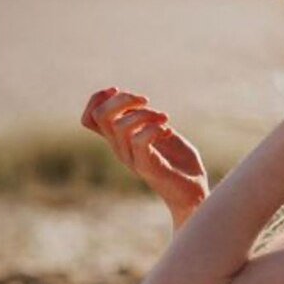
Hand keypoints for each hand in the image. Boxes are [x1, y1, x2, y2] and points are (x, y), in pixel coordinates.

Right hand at [81, 87, 208, 222]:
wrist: (192, 191)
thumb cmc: (178, 161)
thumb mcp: (159, 132)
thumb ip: (144, 119)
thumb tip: (134, 100)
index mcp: (119, 140)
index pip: (90, 118)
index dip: (98, 99)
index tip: (119, 91)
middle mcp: (120, 149)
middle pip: (101, 116)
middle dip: (123, 99)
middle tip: (146, 101)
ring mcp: (132, 159)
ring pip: (121, 126)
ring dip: (146, 114)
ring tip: (165, 118)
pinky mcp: (147, 167)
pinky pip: (139, 141)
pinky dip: (154, 128)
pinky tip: (167, 131)